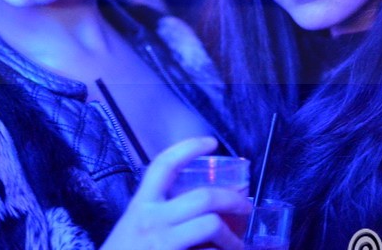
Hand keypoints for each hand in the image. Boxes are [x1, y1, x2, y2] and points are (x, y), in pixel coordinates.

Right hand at [101, 136, 250, 249]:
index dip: (189, 148)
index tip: (211, 141)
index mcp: (141, 205)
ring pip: (212, 226)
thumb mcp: (136, 225)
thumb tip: (206, 202)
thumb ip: (161, 211)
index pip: (164, 165)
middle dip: (234, 200)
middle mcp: (151, 221)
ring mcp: (162, 245)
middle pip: (204, 197)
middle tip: (246, 206)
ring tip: (238, 244)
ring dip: (233, 237)